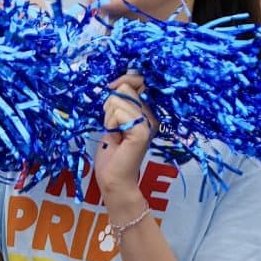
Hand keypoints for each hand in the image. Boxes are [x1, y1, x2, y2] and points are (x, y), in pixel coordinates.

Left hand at [94, 74, 155, 198]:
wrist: (114, 179)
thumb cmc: (112, 152)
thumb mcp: (115, 119)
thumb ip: (121, 102)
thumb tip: (120, 82)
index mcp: (147, 111)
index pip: (140, 80)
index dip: (124, 80)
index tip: (112, 87)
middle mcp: (152, 115)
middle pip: (126, 87)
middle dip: (111, 104)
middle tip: (113, 124)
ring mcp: (148, 123)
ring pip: (118, 99)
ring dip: (109, 116)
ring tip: (114, 133)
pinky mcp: (142, 132)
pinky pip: (118, 113)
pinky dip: (110, 123)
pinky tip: (115, 137)